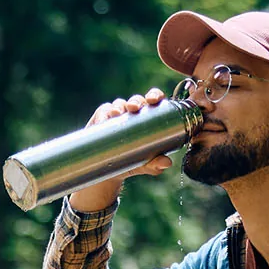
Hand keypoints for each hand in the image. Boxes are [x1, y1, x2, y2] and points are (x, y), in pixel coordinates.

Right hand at [67, 88, 171, 212]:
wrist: (108, 172)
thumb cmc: (131, 163)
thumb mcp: (144, 165)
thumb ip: (155, 164)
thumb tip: (167, 163)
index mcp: (149, 118)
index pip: (154, 101)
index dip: (155, 95)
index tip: (154, 99)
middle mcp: (133, 113)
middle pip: (136, 100)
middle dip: (136, 101)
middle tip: (134, 108)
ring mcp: (117, 114)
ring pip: (119, 104)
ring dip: (119, 106)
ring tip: (117, 113)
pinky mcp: (102, 118)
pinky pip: (103, 112)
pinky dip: (104, 114)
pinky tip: (104, 120)